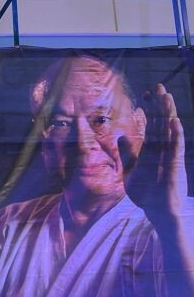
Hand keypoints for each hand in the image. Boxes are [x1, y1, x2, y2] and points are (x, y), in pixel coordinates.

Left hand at [123, 84, 187, 227]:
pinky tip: (174, 122)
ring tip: (166, 96)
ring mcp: (169, 155)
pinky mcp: (175, 165)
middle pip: (160, 122)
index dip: (149, 110)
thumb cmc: (146, 192)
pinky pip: (175, 147)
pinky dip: (175, 134)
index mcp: (151, 148)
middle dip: (159, 105)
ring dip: (168, 113)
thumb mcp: (131, 170)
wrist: (158, 209)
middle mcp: (162, 149)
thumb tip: (120, 136)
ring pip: (169, 130)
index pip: (150, 125)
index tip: (145, 95)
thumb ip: (127, 153)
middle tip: (157, 86)